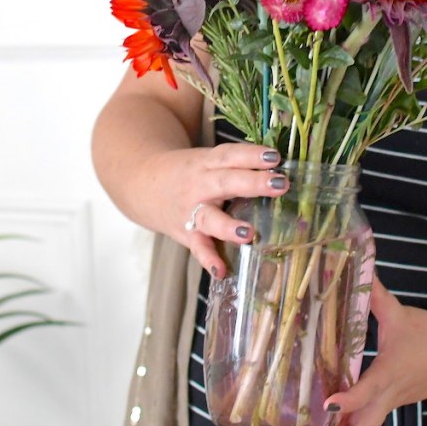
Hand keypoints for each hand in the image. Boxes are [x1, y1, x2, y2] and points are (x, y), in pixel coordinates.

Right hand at [157, 143, 287, 277]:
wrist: (144, 184)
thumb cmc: (191, 172)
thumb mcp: (209, 160)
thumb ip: (238, 165)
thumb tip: (282, 168)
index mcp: (207, 162)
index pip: (230, 155)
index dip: (251, 154)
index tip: (275, 156)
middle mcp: (199, 185)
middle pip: (225, 182)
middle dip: (252, 183)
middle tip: (279, 184)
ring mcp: (191, 211)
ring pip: (209, 218)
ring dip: (228, 226)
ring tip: (248, 233)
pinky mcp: (186, 234)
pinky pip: (197, 247)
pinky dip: (208, 259)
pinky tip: (221, 271)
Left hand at [310, 277, 426, 425]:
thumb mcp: (400, 313)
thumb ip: (377, 295)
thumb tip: (360, 270)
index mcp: (392, 370)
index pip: (368, 390)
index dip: (348, 400)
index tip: (328, 404)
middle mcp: (391, 392)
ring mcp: (394, 401)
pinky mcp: (395, 402)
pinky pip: (373, 418)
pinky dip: (354, 424)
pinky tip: (335, 421)